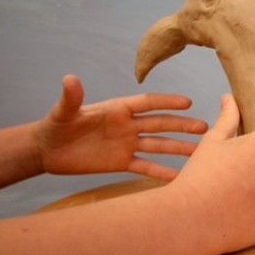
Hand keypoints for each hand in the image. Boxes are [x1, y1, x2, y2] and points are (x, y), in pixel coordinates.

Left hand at [34, 75, 207, 179]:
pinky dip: (161, 171)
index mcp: (118, 109)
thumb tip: (70, 78)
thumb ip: (71, 97)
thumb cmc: (56, 126)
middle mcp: (128, 125)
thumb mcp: (63, 112)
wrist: (48, 150)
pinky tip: (178, 176)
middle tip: (205, 127)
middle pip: (160, 124)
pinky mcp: (122, 162)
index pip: (148, 103)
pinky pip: (145, 166)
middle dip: (182, 126)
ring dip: (178, 147)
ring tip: (200, 151)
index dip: (167, 103)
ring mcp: (127, 144)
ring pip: (158, 145)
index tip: (188, 103)